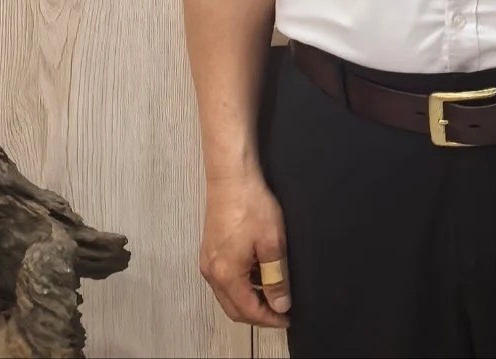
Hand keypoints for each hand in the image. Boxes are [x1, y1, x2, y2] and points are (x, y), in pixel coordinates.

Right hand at [199, 170, 290, 329]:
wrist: (230, 177)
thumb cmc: (250, 203)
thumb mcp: (272, 241)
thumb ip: (276, 276)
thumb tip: (280, 303)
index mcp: (226, 275)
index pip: (248, 310)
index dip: (269, 318)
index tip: (287, 318)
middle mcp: (212, 273)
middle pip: (234, 308)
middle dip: (258, 314)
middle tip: (281, 311)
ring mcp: (208, 261)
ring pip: (229, 294)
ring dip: (249, 299)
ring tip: (274, 293)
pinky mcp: (210, 251)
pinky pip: (225, 279)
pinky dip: (241, 285)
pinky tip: (258, 274)